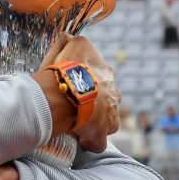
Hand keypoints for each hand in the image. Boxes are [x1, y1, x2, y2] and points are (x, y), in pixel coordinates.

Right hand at [35, 34, 120, 151]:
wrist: (65, 91)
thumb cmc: (65, 68)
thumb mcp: (69, 45)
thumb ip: (69, 41)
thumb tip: (68, 37)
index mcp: (106, 72)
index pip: (103, 76)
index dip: (91, 82)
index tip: (78, 86)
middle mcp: (113, 91)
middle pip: (109, 98)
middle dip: (97, 103)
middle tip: (79, 105)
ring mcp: (110, 113)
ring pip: (109, 120)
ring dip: (97, 122)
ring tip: (80, 124)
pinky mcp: (102, 132)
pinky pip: (98, 142)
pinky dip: (91, 142)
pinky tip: (81, 141)